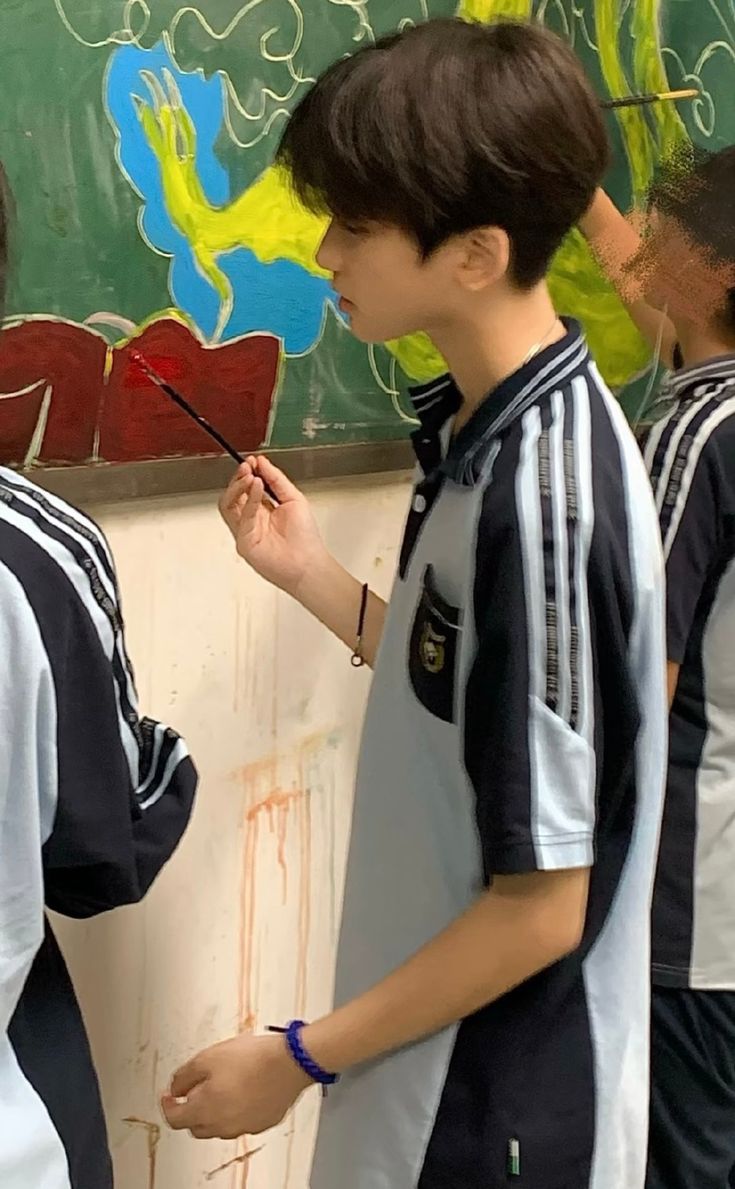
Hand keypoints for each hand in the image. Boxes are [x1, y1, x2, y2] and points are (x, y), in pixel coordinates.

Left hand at [161, 1032, 311, 1139]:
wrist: (288, 1062)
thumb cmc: (252, 1058)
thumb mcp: (208, 1057)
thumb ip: (185, 1075)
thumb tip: (175, 1087)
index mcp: (204, 1110)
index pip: (175, 1118)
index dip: (168, 1105)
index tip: (168, 1095)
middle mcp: (222, 1125)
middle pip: (197, 1125)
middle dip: (191, 1109)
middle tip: (195, 1089)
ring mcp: (244, 1126)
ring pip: (220, 1125)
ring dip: (215, 1110)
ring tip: (223, 1085)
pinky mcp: (263, 1122)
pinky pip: (242, 1120)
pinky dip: (237, 1109)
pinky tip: (244, 1089)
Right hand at [219, 455, 329, 596]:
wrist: (309, 564)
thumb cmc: (305, 539)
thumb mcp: (294, 499)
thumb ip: (277, 479)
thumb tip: (262, 462)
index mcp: (262, 510)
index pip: (246, 487)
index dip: (247, 473)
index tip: (253, 461)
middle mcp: (251, 520)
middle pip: (233, 494)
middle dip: (239, 477)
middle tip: (247, 465)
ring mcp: (245, 531)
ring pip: (229, 504)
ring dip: (238, 486)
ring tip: (250, 474)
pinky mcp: (244, 542)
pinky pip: (240, 517)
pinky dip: (248, 499)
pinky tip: (257, 487)